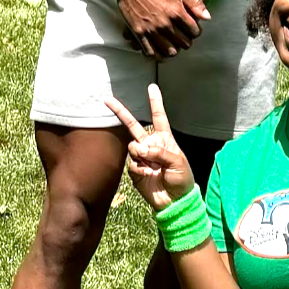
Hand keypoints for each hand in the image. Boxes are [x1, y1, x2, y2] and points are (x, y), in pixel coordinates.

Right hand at [104, 83, 195, 211]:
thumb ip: (160, 152)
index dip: (155, 101)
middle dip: (120, 112)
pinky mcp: (135, 170)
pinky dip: (140, 168)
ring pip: (132, 146)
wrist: (174, 201)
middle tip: (107, 99)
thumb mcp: (178, 162)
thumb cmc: (182, 179)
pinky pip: (132, 163)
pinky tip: (148, 174)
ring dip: (141, 154)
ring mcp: (141, 157)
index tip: (151, 87)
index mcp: (165, 139)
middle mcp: (151, 145)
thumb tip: (141, 148)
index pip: (159, 117)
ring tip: (153, 165)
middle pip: (133, 125)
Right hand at [110, 0, 206, 56]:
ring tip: (174, 44)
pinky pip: (151, 52)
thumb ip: (195, 1)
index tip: (191, 29)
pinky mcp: (139, 33)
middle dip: (186, 40)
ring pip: (170, 51)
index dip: (195, 31)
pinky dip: (158, 56)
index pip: (194, 32)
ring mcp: (151, 30)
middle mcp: (165, 23)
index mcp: (176, 11)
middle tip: (183, 36)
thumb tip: (206, 17)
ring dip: (175, 49)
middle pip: (184, 43)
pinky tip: (161, 52)